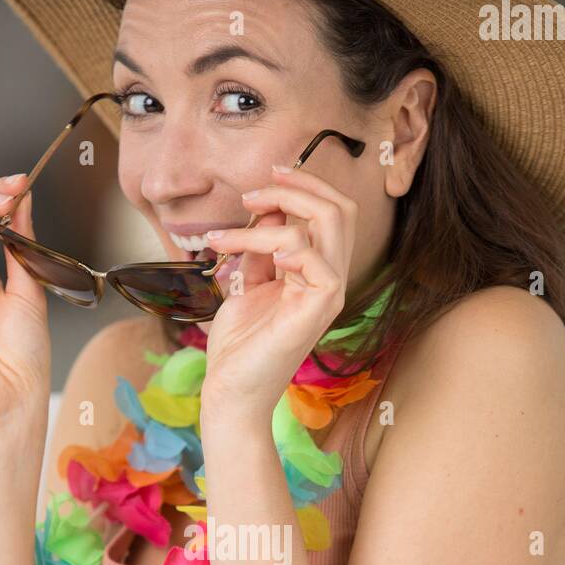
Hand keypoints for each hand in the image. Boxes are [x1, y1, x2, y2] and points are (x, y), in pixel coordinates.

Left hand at [200, 164, 357, 422]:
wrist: (231, 389)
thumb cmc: (239, 345)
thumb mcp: (247, 282)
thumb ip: (260, 248)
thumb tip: (268, 208)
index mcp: (317, 272)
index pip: (332, 213)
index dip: (305, 185)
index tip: (268, 175)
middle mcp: (330, 279)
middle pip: (340, 209)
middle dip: (296, 187)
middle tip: (253, 191)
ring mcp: (329, 293)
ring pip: (325, 223)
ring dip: (268, 217)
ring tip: (225, 236)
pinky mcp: (319, 307)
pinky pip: (313, 256)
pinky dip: (281, 244)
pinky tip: (254, 257)